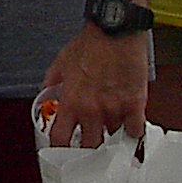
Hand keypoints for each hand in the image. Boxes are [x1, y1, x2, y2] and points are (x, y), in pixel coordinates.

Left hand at [42, 26, 148, 146]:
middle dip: (88, 148)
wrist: (115, 31)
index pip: (60, 138)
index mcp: (71, 101)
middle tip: (89, 145)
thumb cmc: (90, 44)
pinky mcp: (135, 105)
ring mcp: (114, 110)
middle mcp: (91, 110)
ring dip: (110, 134)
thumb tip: (45, 95)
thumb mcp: (61, 62)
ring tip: (109, 126)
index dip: (60, 149)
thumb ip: (52, 83)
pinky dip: (132, 131)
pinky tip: (129, 126)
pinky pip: (135, 132)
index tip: (62, 151)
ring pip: (112, 138)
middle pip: (89, 147)